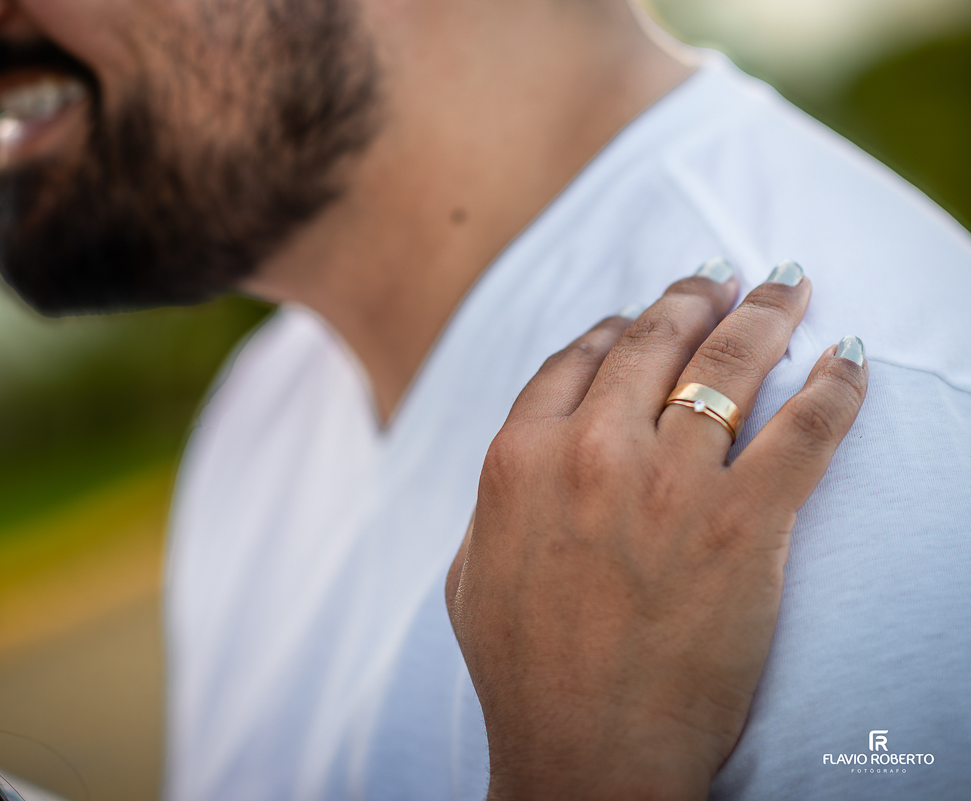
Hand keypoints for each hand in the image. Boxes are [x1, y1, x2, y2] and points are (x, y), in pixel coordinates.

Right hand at [446, 263, 868, 799]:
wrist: (585, 752)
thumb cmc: (521, 670)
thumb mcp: (472, 567)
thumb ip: (497, 495)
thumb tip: (529, 449)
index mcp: (518, 456)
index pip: (577, 358)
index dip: (616, 326)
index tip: (642, 316)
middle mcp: (590, 451)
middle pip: (654, 341)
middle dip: (693, 297)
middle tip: (723, 276)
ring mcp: (669, 484)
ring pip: (729, 364)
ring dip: (766, 313)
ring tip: (787, 285)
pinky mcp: (744, 526)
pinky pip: (806, 428)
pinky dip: (836, 384)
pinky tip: (851, 357)